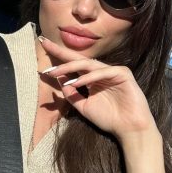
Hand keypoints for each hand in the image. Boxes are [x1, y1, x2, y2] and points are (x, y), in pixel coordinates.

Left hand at [39, 37, 159, 145]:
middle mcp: (100, 72)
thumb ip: (71, 94)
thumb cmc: (109, 118)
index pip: (72, 65)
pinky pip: (101, 72)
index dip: (57, 59)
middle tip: (44, 43)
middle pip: (77, 59)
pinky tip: (76, 83)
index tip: (42, 48)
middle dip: (60, 52)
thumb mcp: (83, 106)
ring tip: (54, 72)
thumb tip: (58, 79)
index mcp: (91, 78)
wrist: (129, 129)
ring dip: (69, 67)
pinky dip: (88, 78)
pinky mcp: (122, 73)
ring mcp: (112, 71)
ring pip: (87, 64)